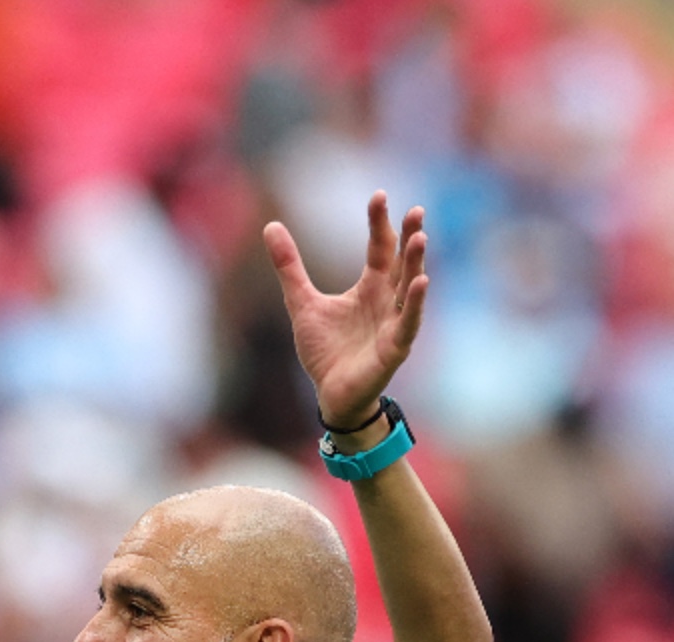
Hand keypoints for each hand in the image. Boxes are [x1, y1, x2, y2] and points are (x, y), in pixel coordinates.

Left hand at [264, 193, 429, 429]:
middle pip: (401, 262)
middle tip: (416, 210)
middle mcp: (387, 300)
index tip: (379, 196)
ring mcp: (394, 322)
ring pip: (408, 288)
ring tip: (420, 238)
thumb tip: (271, 225)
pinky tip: (421, 282)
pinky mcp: (394, 347)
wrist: (330, 393)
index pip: (380, 248)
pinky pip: (408, 322)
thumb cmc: (325, 350)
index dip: (380, 223)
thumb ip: (289, 266)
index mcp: (370, 287)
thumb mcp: (302, 302)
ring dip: (416, 264)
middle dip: (409, 237)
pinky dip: (414, 304)